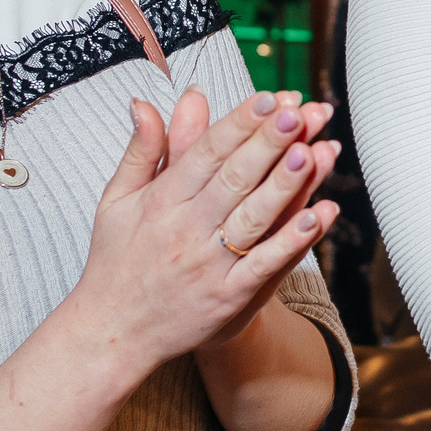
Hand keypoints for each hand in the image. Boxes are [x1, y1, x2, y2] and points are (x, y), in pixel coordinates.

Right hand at [70, 87, 339, 382]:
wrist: (112, 334)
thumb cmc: (116, 262)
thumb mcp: (117, 201)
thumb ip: (141, 150)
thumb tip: (146, 102)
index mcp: (161, 201)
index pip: (206, 152)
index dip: (239, 122)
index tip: (269, 97)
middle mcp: (186, 229)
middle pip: (234, 177)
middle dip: (268, 142)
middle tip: (299, 112)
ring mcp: (209, 264)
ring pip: (253, 217)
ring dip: (285, 184)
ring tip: (313, 151)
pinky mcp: (227, 297)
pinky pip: (265, 265)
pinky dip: (292, 241)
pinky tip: (319, 216)